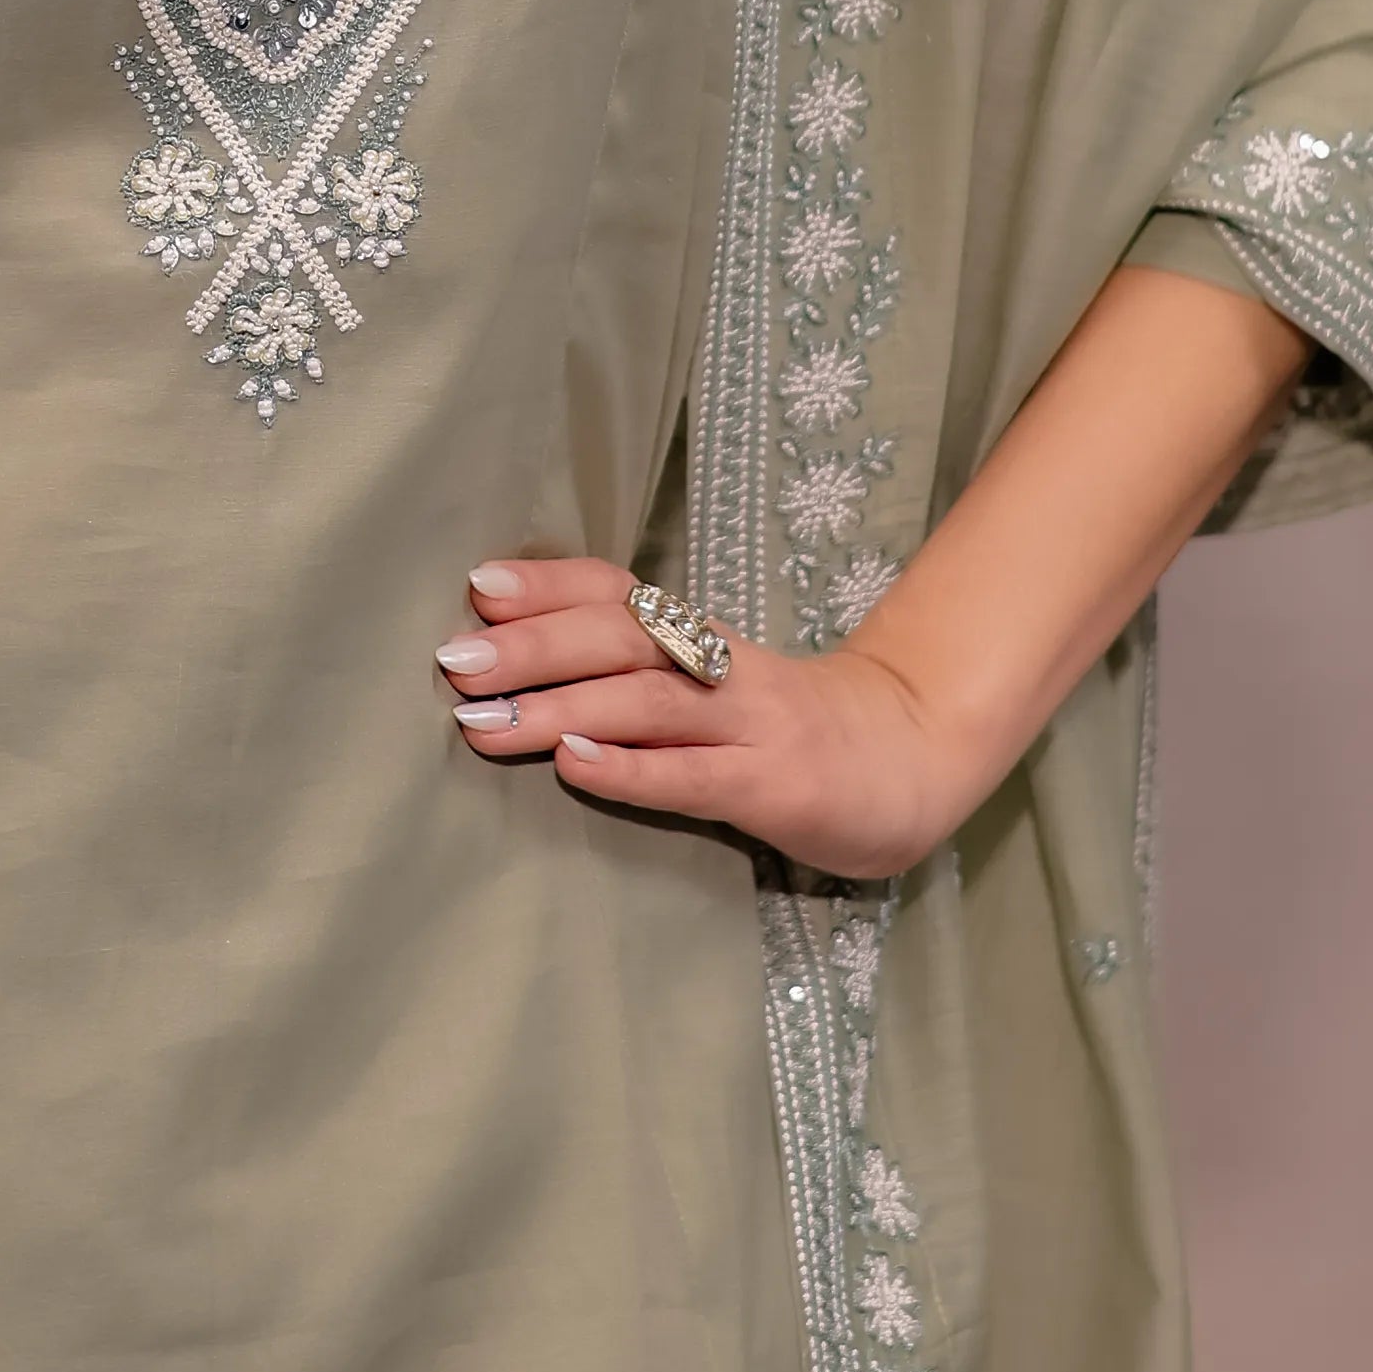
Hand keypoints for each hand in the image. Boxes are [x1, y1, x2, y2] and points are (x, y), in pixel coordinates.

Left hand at [434, 557, 982, 880]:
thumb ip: (644, 677)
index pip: (622, 594)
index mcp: (704, 641)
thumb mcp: (717, 689)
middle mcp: (723, 668)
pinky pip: (693, 776)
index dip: (552, 585)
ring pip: (648, 703)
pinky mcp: (775, 786)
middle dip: (535, 645)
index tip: (480, 585)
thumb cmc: (794, 730)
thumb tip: (530, 673)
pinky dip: (629, 770)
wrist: (917, 762)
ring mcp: (752, 725)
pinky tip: (573, 768)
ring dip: (559, 708)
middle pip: (623, 638)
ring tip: (484, 718)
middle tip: (455, 658)